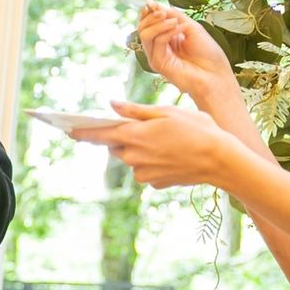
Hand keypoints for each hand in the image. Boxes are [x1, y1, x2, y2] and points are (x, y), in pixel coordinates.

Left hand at [71, 100, 236, 188]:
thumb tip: (112, 105)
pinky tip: (172, 154)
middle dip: (123, 137)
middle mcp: (134, 157)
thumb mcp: (166, 112)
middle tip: (142, 128)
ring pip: (131, 159)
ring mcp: (144, 173)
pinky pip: (145, 170)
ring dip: (139, 150)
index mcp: (134, 136)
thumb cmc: (196, 129)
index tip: (68, 130)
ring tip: (165, 141)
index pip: (99, 134)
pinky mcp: (155, 183)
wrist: (220, 160)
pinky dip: (152, 162)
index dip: (82, 132)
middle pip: (116, 147)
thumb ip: (136, 111)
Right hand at [137, 4, 235, 101]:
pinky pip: (157, 42)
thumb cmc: (207, 52)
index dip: (147, 12)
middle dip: (151, 16)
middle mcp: (158, 47)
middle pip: (142, 27)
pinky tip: (180, 29)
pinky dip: (167, 32)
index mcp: (165, 37)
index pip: (147, 22)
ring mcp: (157, 56)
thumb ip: (172, 15)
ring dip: (159, 23)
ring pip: (144, 34)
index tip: (152, 3)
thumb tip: (153, 4)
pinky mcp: (158, 64)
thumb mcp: (190, 26)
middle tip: (163, 12)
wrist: (215, 74)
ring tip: (176, 21)